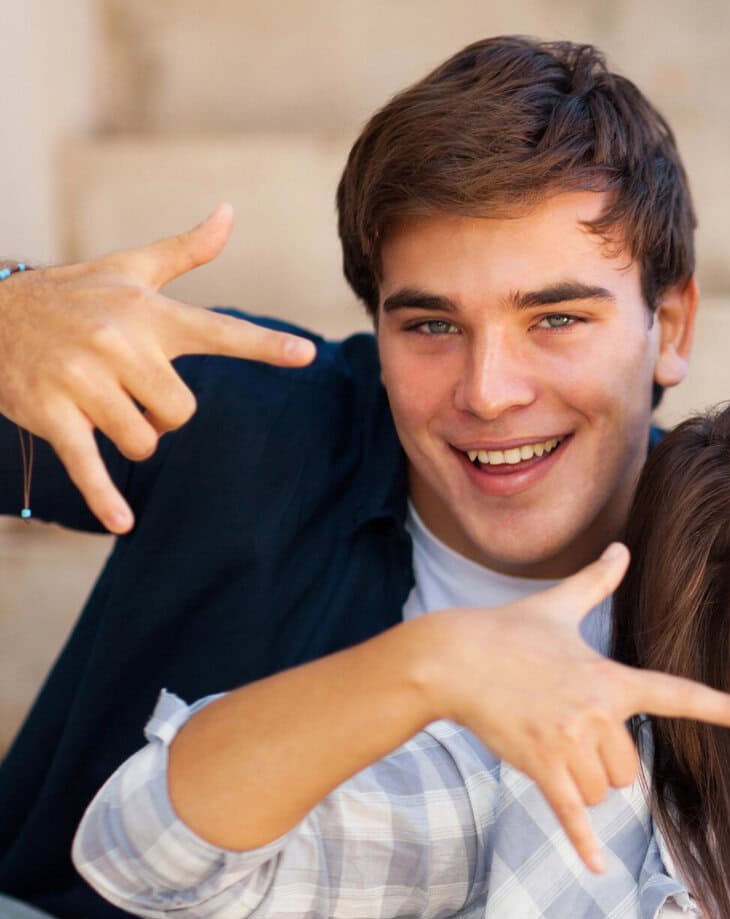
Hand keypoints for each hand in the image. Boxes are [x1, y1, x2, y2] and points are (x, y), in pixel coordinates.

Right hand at [0, 205, 316, 531]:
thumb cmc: (71, 293)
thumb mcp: (127, 269)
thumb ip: (186, 250)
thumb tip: (229, 214)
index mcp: (149, 313)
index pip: (219, 331)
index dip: (265, 345)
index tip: (308, 354)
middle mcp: (119, 343)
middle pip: (182, 411)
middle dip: (166, 415)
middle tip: (136, 393)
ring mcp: (83, 380)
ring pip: (144, 439)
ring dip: (133, 437)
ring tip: (104, 409)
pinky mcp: (51, 412)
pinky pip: (90, 464)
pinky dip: (106, 497)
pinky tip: (123, 522)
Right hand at [426, 543, 729, 871]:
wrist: (452, 658)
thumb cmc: (507, 631)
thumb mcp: (557, 606)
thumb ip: (595, 583)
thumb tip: (619, 547)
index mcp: (611, 678)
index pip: (679, 695)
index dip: (724, 709)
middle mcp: (597, 714)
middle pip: (631, 769)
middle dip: (607, 766)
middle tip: (570, 736)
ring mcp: (568, 743)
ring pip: (604, 792)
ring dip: (585, 786)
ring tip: (551, 750)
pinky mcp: (539, 766)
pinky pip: (571, 813)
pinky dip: (582, 843)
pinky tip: (596, 869)